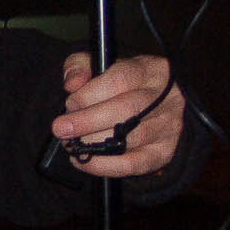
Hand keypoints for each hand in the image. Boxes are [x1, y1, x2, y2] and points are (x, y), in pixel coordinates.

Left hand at [53, 53, 185, 177]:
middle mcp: (165, 98)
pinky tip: (85, 160)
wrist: (155, 103)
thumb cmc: (121, 82)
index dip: (90, 93)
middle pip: (126, 110)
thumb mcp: (100, 64)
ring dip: (93, 144)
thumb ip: (80, 67)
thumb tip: (72, 84)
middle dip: (87, 121)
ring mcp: (168, 127)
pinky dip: (105, 166)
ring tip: (71, 144)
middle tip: (61, 129)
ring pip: (129, 139)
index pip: (120, 79)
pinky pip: (134, 164)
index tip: (70, 103)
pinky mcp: (163, 152)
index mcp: (150, 70)